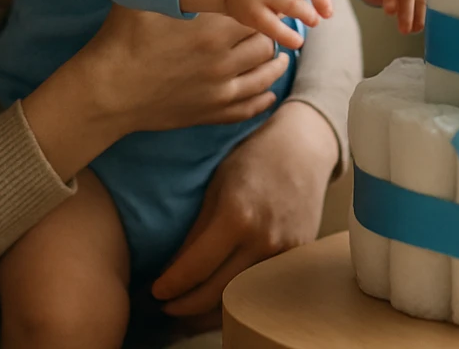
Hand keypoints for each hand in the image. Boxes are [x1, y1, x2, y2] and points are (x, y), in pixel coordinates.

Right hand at [22, 6, 289, 180]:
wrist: (105, 93)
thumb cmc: (121, 41)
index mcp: (212, 32)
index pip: (257, 17)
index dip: (264, 10)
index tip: (265, 3)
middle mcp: (223, 63)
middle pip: (266, 45)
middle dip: (271, 34)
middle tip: (273, 27)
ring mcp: (218, 92)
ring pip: (264, 77)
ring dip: (275, 64)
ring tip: (280, 55)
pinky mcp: (210, 113)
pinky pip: (249, 108)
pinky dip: (263, 98)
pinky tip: (269, 92)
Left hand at [150, 101, 337, 315]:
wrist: (303, 147)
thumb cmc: (252, 156)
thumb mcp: (215, 186)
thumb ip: (196, 229)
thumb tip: (172, 269)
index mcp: (237, 217)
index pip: (195, 269)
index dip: (171, 286)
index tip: (156, 292)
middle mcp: (263, 241)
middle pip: (217, 294)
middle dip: (186, 307)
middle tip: (166, 306)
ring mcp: (285, 252)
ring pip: (243, 299)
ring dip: (212, 311)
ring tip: (188, 311)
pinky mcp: (299, 257)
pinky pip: (264, 288)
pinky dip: (241, 298)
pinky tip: (222, 299)